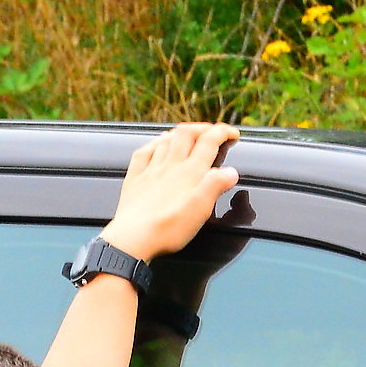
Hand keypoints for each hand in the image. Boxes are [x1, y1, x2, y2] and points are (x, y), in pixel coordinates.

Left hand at [100, 123, 240, 262]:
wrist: (133, 238)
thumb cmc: (168, 228)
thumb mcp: (201, 210)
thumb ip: (216, 186)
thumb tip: (230, 172)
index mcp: (190, 173)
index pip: (209, 141)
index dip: (222, 132)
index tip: (232, 134)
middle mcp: (170, 166)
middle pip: (187, 134)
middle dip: (202, 128)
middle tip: (211, 131)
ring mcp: (151, 170)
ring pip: (166, 140)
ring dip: (180, 133)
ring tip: (188, 134)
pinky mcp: (135, 180)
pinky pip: (144, 152)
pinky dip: (154, 143)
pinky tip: (158, 144)